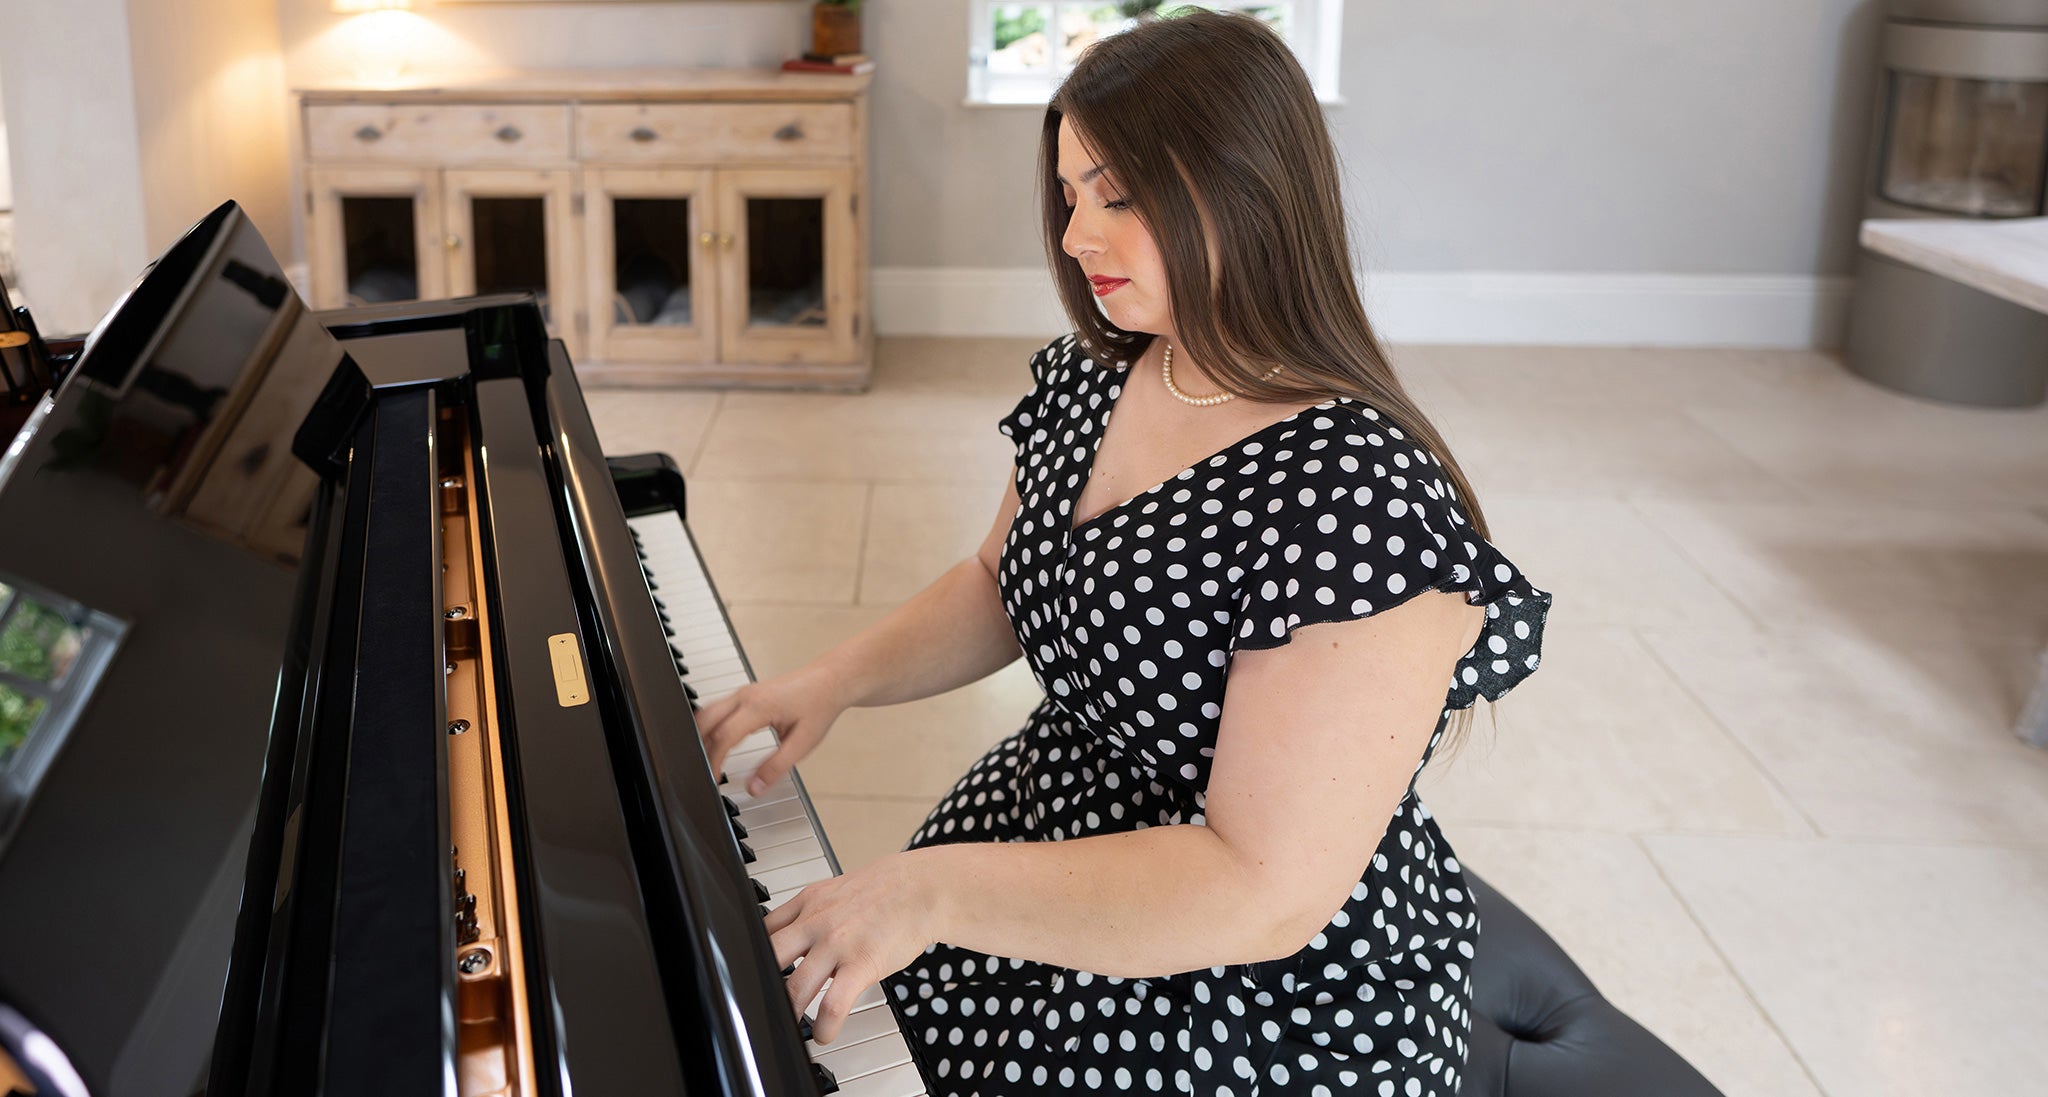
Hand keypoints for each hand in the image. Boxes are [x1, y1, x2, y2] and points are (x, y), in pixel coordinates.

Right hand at [692, 665, 848, 795]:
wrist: (830, 680)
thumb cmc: (819, 706)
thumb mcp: (803, 743)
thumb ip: (776, 767)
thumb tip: (754, 789)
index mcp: (758, 706)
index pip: (724, 736)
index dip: (714, 761)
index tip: (714, 779)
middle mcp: (746, 696)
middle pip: (707, 722)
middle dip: (702, 748)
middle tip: (706, 771)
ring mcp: (744, 692)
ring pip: (709, 713)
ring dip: (704, 736)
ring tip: (708, 761)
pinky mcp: (746, 694)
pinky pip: (718, 708)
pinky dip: (711, 726)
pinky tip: (715, 743)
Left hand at [766, 850, 941, 1044]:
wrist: (922, 888)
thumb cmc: (884, 890)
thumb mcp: (834, 891)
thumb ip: (809, 914)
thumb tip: (791, 940)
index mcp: (807, 903)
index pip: (762, 932)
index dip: (753, 957)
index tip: (754, 975)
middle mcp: (816, 922)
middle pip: (768, 959)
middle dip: (761, 988)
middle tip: (762, 1006)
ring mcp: (837, 944)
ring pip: (795, 988)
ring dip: (789, 1014)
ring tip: (791, 1028)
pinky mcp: (862, 963)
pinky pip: (833, 1004)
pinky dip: (824, 1026)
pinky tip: (825, 1034)